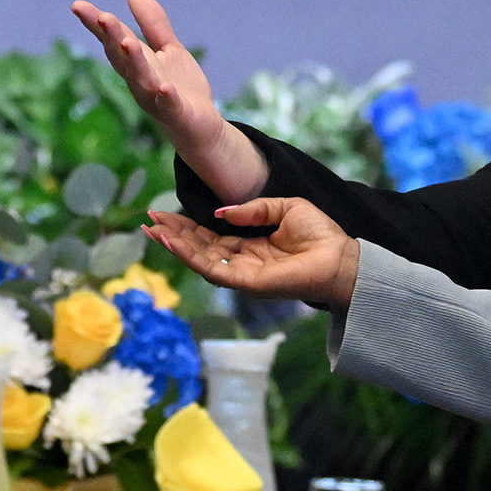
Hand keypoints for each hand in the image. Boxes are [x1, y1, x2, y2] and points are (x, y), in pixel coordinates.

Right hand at [73, 0, 268, 202]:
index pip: (113, 41)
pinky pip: (169, 105)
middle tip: (103, 17)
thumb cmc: (181, 89)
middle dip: (113, 38)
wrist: (201, 129)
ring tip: (127, 42)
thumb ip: (153, 25)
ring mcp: (156, 99)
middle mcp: (140, 81)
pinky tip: (164, 88)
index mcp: (136, 64)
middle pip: (122, 58)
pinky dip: (166, 97)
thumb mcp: (169, 50)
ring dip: (134, 62)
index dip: (95, 24)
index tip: (77, 5)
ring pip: (142, 79)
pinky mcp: (177, 114)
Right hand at [144, 198, 359, 309]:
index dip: (187, 226)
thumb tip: (221, 213)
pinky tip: (174, 243)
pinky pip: (212, 269)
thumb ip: (252, 209)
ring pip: (200, 260)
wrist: (342, 258)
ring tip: (152, 230)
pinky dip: (190, 256)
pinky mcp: (246, 282)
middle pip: (199, 248)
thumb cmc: (320, 234)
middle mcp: (241, 262)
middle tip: (148, 220)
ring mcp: (242, 274)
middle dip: (173, 235)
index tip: (164, 212)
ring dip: (175, 245)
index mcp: (250, 246)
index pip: (210, 237)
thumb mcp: (284, 207)